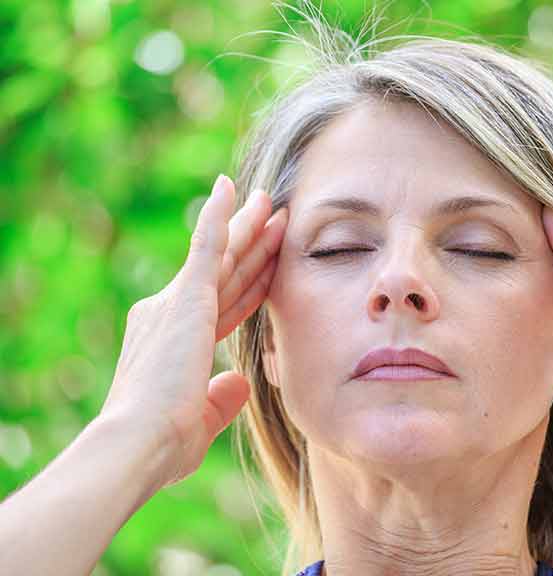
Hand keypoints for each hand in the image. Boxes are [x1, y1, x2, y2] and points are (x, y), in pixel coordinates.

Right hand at [100, 175, 287, 486]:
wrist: (140, 442)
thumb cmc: (164, 445)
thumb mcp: (202, 418)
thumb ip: (223, 397)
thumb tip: (241, 382)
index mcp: (179, 343)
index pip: (227, 305)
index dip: (252, 283)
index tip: (270, 265)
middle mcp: (171, 314)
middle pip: (227, 273)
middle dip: (253, 245)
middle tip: (272, 215)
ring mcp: (178, 303)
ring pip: (224, 255)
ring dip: (249, 227)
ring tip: (270, 201)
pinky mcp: (185, 297)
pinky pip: (205, 245)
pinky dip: (219, 216)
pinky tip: (230, 188)